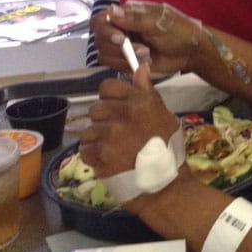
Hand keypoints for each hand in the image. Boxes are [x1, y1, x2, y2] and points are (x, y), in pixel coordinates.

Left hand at [81, 64, 177, 178]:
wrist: (163, 184)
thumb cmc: (167, 148)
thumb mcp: (164, 115)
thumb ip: (147, 92)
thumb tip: (140, 67)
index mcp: (140, 102)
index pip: (107, 87)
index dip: (111, 99)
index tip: (118, 111)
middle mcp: (124, 114)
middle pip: (96, 109)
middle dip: (104, 122)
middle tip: (120, 136)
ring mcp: (110, 134)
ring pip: (88, 130)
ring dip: (98, 141)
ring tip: (115, 151)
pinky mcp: (99, 154)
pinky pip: (85, 149)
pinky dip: (94, 156)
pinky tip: (109, 161)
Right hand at [91, 1, 202, 74]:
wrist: (190, 51)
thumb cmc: (178, 31)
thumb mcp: (158, 22)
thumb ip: (135, 19)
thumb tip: (113, 12)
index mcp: (126, 14)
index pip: (101, 20)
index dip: (105, 31)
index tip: (120, 39)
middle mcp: (120, 29)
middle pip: (100, 40)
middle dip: (120, 48)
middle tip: (143, 49)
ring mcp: (122, 46)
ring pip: (104, 55)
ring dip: (125, 58)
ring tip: (148, 55)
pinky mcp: (126, 61)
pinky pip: (114, 66)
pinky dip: (127, 66)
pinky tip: (145, 62)